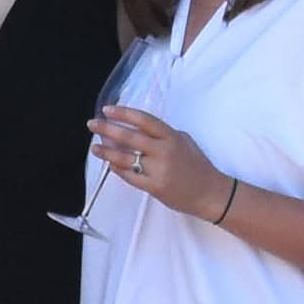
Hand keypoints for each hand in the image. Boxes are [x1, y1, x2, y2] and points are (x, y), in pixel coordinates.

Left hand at [90, 105, 232, 220]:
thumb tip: (135, 126)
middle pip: (129, 137)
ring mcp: (159, 170)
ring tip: (95, 148)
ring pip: (125, 158)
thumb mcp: (184, 141)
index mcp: (171, 137)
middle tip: (92, 125)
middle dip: (107, 129)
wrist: (211, 193)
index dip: (124, 113)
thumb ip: (162, 134)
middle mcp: (164, 151)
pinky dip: (117, 169)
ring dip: (106, 151)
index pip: (144, 120)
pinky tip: (110, 163)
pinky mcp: (155, 187)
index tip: (107, 109)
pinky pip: (129, 176)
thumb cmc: (197, 165)